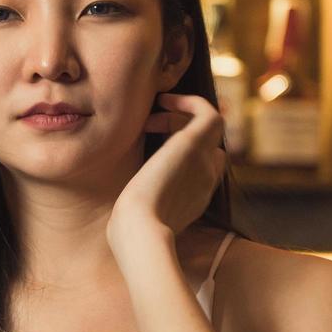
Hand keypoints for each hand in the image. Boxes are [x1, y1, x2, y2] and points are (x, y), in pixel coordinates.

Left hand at [107, 93, 225, 254]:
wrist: (139, 230)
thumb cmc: (131, 230)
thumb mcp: (140, 221)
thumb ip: (141, 212)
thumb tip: (120, 217)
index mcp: (196, 198)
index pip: (208, 167)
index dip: (187, 151)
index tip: (156, 146)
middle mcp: (206, 179)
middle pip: (209, 143)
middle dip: (183, 129)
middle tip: (151, 127)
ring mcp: (203, 162)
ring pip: (210, 126)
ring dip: (183, 113)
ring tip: (154, 115)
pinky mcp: (194, 145)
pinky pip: (209, 113)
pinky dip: (191, 101)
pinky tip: (165, 100)